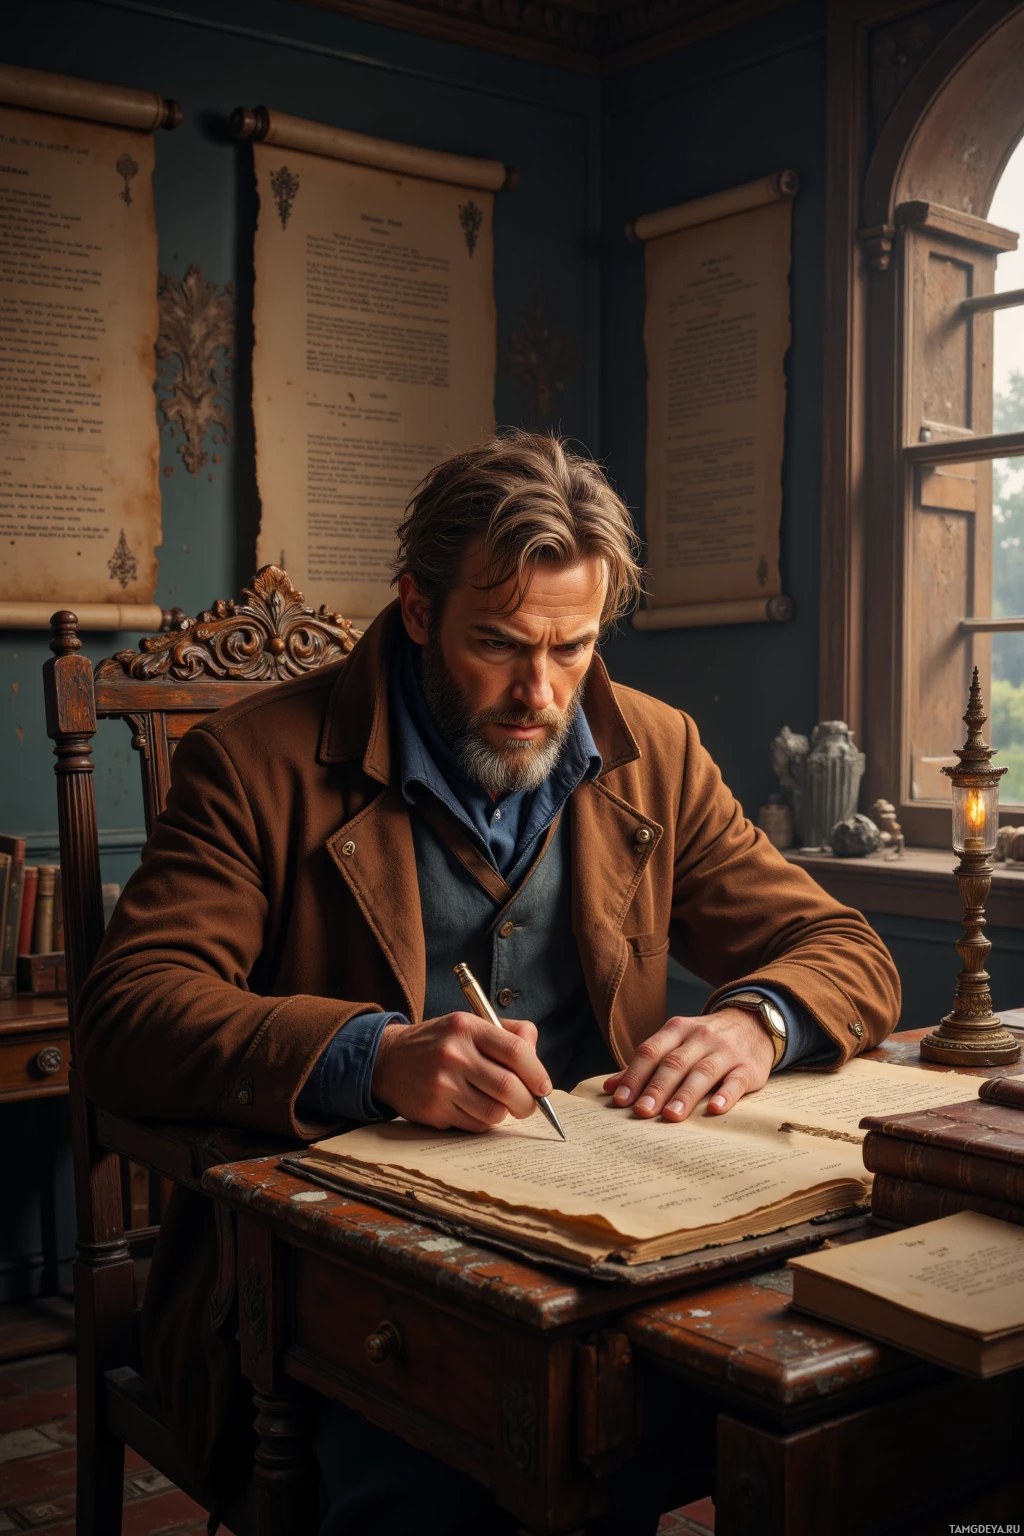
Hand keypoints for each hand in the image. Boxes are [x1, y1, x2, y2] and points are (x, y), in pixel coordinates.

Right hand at [371, 1012, 551, 1132]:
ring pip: (494, 1112)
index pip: (515, 1051)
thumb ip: (509, 1035)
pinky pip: (475, 1125)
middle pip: (508, 1087)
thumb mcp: (470, 1024)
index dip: (537, 1073)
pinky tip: (473, 1108)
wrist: (388, 1059)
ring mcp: (441, 1084)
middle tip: (529, 1105)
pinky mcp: (433, 1110)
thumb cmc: (440, 1042)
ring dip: (504, 1113)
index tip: (544, 1087)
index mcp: (467, 1027)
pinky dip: (483, 1122)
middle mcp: (453, 1054)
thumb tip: (538, 1063)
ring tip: (497, 1104)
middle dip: (527, 1102)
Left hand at [603, 1008, 773, 1121]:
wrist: (754, 1023)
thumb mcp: (676, 1042)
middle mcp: (701, 1037)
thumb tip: (610, 1088)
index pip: (651, 1051)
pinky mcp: (748, 1067)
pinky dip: (726, 1095)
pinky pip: (736, 1080)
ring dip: (685, 1094)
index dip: (634, 1075)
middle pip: (674, 1063)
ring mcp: (726, 1051)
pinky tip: (714, 1109)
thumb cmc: (706, 1040)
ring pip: (703, 1072)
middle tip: (642, 1112)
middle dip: (656, 1088)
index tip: (621, 1099)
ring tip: (671, 1116)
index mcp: (678, 1030)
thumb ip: (645, 1064)